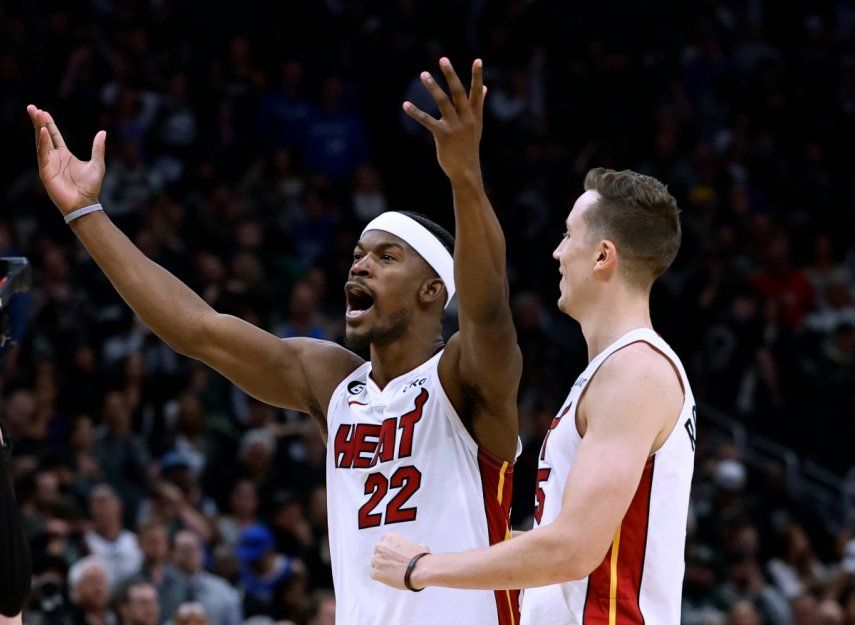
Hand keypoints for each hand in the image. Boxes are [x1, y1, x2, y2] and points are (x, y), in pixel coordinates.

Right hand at [26, 104, 106, 215]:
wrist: (85, 203)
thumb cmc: (90, 186)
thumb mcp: (97, 163)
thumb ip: (98, 148)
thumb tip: (103, 132)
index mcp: (64, 155)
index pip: (54, 135)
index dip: (48, 124)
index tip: (43, 111)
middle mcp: (54, 158)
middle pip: (43, 135)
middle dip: (38, 121)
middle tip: (32, 108)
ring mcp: (48, 164)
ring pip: (41, 142)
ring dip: (38, 128)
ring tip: (37, 114)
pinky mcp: (46, 171)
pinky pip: (43, 154)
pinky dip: (43, 142)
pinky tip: (42, 131)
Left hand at [370, 533, 429, 589]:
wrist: (420, 570)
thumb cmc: (420, 559)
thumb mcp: (417, 546)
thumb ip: (410, 546)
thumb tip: (414, 549)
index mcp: (389, 537)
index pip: (384, 544)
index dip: (390, 552)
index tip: (395, 557)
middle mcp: (381, 546)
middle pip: (378, 553)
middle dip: (384, 559)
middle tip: (393, 565)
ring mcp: (377, 559)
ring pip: (375, 564)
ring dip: (382, 568)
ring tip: (393, 573)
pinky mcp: (375, 572)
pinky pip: (374, 574)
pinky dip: (381, 577)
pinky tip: (390, 578)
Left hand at [403, 58, 485, 181]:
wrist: (466, 171)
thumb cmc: (469, 146)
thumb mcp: (476, 125)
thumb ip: (478, 105)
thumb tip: (485, 88)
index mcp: (475, 115)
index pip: (477, 92)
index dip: (477, 76)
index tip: (478, 60)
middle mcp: (466, 118)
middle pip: (458, 92)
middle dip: (451, 75)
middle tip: (443, 59)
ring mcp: (455, 127)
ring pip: (443, 102)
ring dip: (433, 87)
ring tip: (423, 74)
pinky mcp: (443, 135)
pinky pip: (427, 121)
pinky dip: (416, 112)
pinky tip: (406, 105)